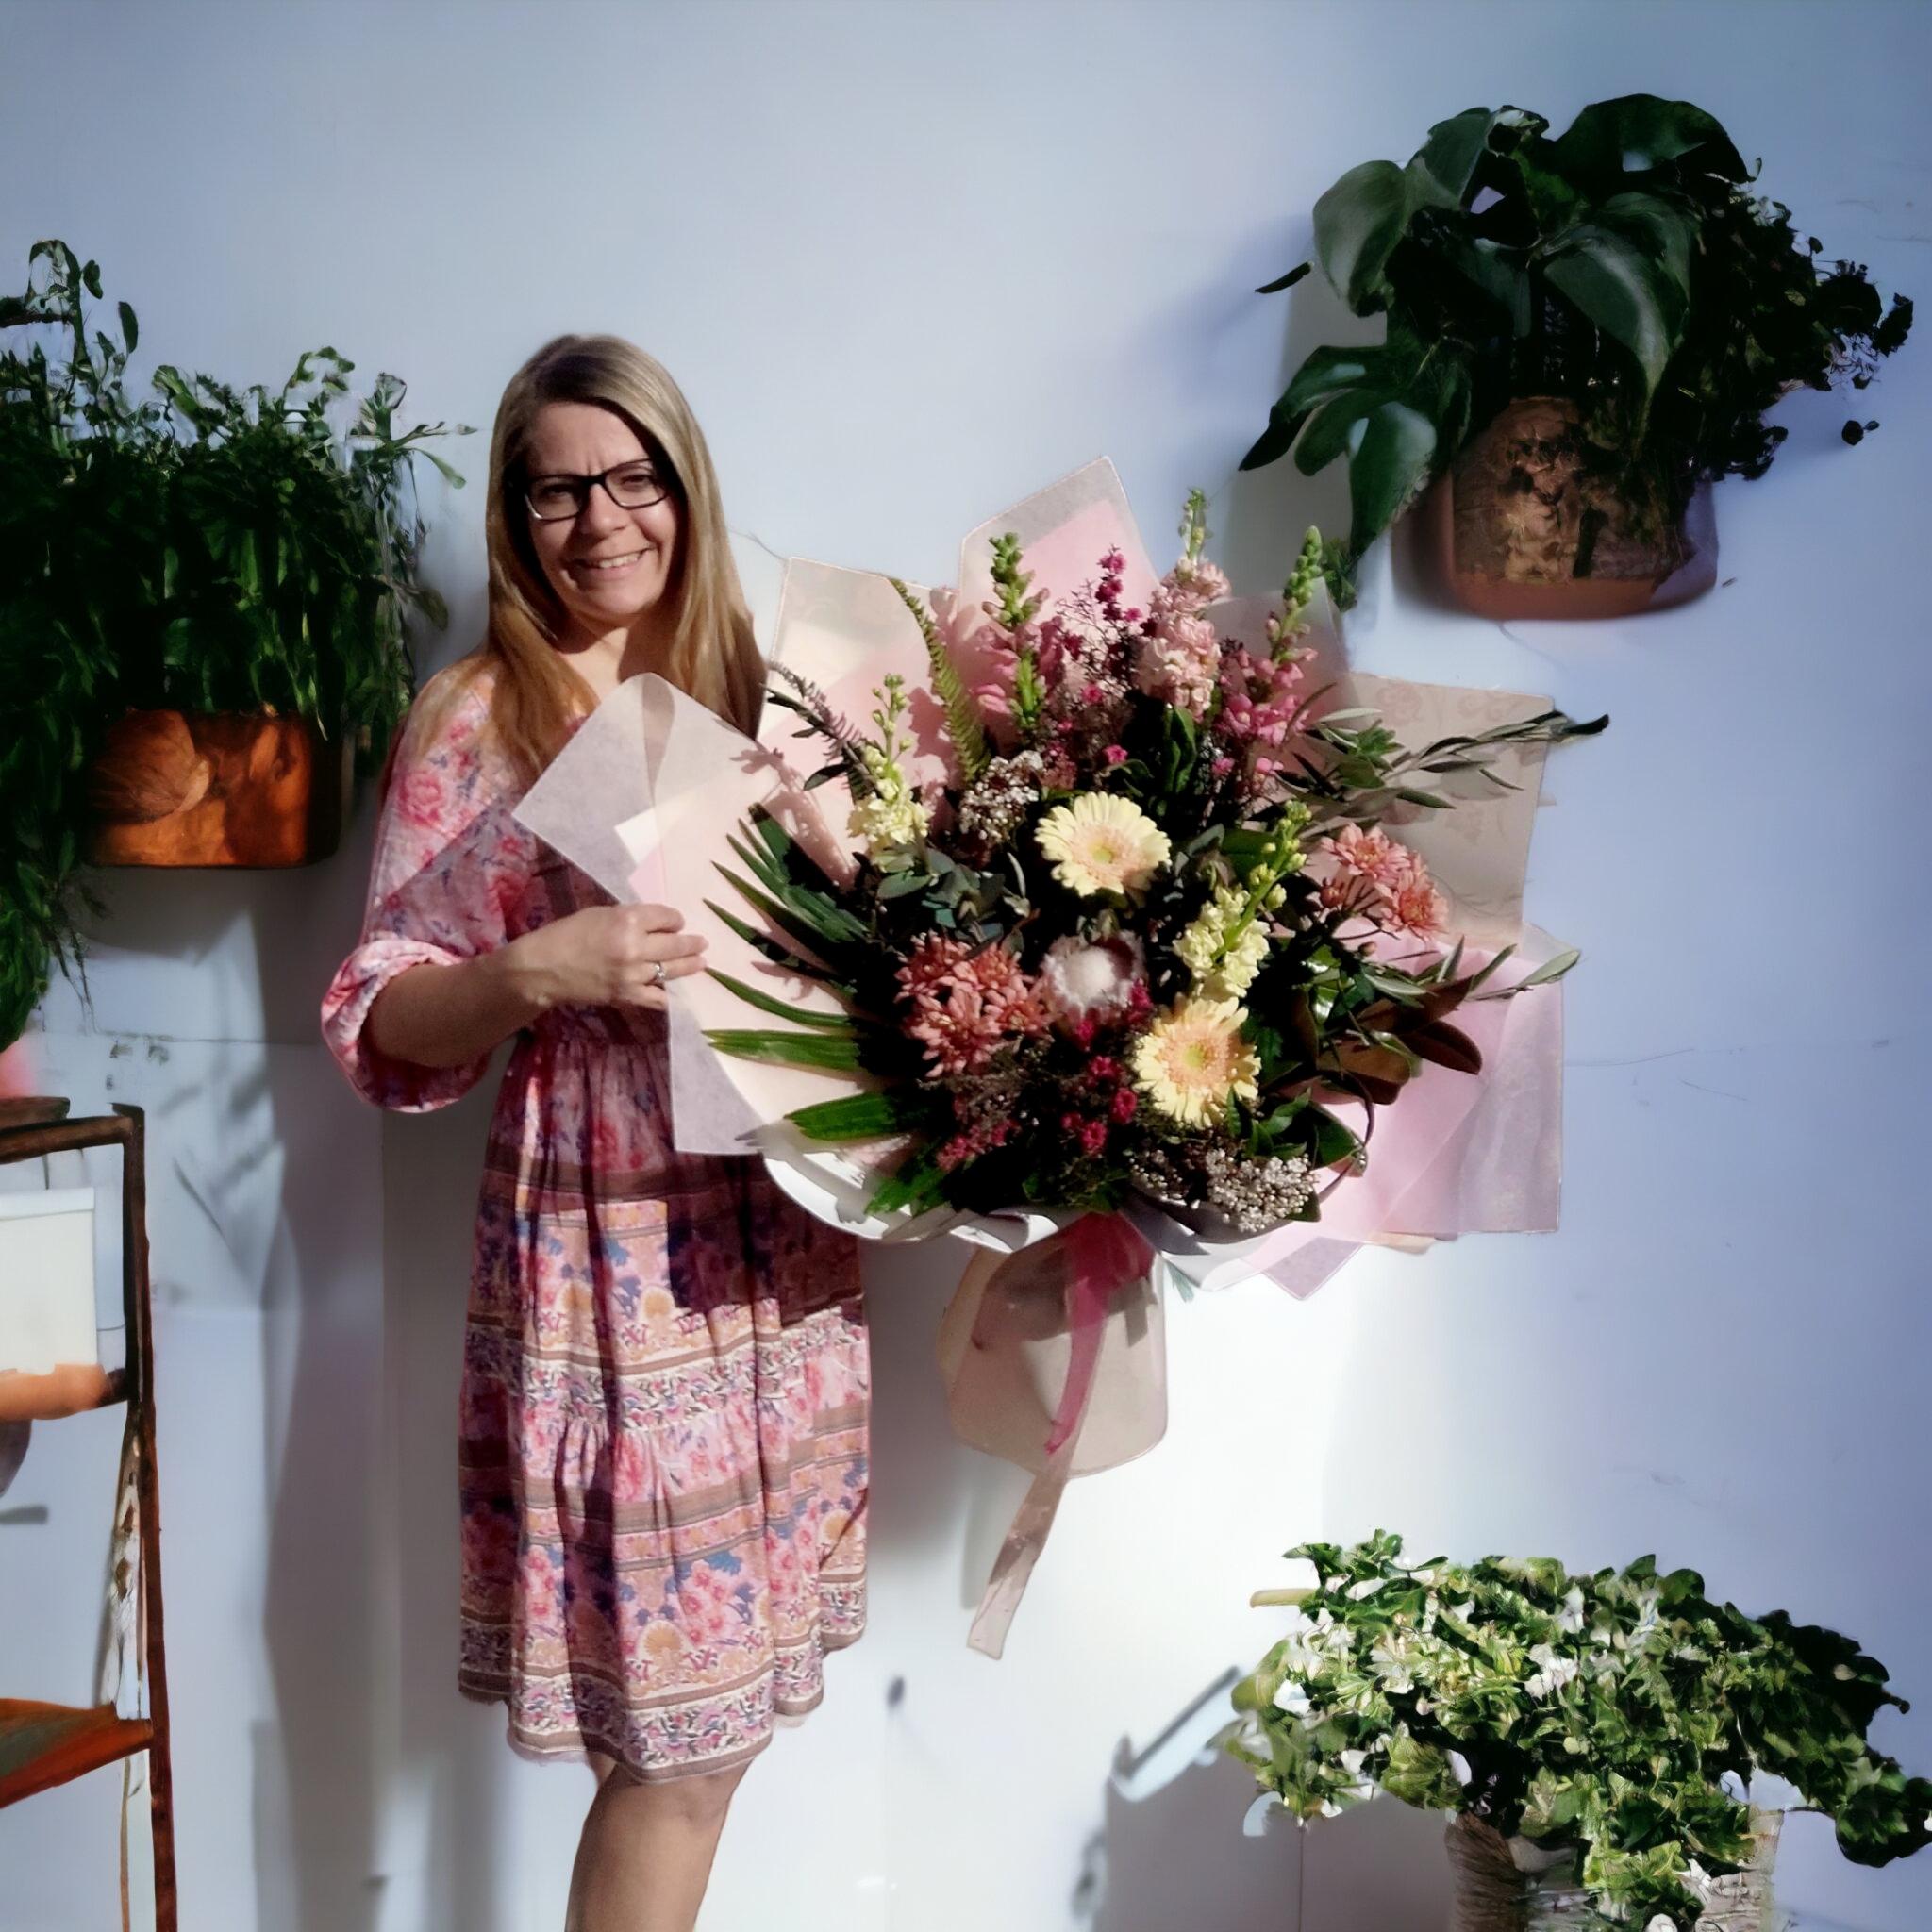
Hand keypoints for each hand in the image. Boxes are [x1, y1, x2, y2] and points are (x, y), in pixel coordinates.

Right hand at [511, 903, 707, 1012]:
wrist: (543, 968)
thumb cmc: (567, 934)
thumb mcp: (600, 914)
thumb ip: (630, 917)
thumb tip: (656, 923)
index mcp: (627, 919)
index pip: (666, 917)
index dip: (675, 919)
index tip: (676, 922)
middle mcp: (635, 946)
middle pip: (675, 944)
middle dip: (691, 942)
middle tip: (702, 943)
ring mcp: (633, 974)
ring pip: (672, 970)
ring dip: (690, 966)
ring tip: (701, 962)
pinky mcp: (628, 995)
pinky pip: (658, 998)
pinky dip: (671, 997)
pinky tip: (680, 994)